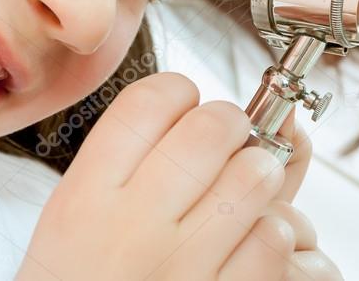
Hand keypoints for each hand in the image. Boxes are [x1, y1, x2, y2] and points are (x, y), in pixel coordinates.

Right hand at [16, 72, 335, 279]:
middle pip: (212, 125)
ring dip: (259, 177)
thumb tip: (249, 113)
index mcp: (85, 200)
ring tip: (240, 196)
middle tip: (223, 149)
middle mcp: (131, 229)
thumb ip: (143, 159)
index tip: (185, 111)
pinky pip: (274, 238)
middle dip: (230, 126)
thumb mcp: (83, 220)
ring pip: (255, 173)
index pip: (148, 100)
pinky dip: (272, 236)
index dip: (181, 94)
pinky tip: (246, 246)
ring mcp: (180, 267)